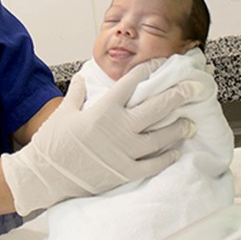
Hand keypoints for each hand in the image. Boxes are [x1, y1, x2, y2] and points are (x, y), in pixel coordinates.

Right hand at [1, 59, 197, 215]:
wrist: (45, 175)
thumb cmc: (52, 143)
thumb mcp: (63, 112)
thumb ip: (77, 94)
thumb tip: (83, 78)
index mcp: (104, 109)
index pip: (132, 83)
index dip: (148, 70)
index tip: (161, 64)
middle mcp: (119, 128)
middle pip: (157, 107)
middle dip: (179, 95)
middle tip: (195, 88)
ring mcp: (124, 152)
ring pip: (160, 137)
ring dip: (178, 128)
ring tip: (190, 122)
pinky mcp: (124, 172)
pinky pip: (153, 165)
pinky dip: (167, 158)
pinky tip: (176, 151)